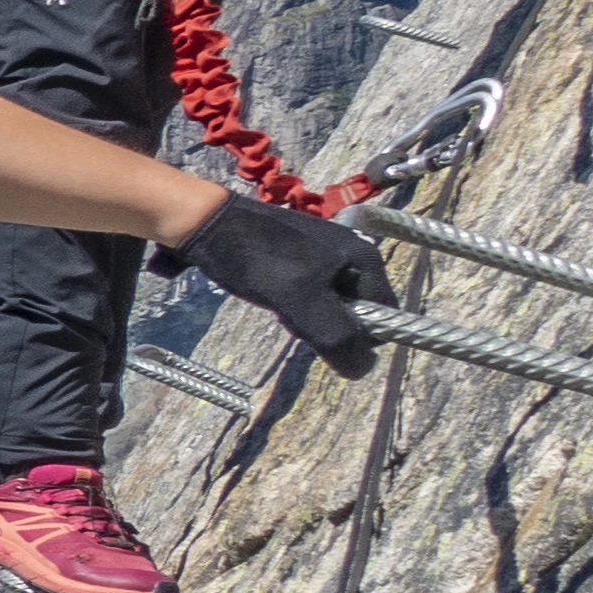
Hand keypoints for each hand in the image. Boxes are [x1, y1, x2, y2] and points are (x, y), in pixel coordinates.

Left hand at [176, 190, 394, 373]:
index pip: (387, 315)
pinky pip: (308, 294)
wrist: (205, 222)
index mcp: (365, 258)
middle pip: (357, 311)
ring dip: (306, 316)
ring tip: (278, 301)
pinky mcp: (298, 258)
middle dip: (328, 325)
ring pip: (330, 306)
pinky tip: (268, 294)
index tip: (322, 332)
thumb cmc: (257, 258)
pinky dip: (291, 303)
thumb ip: (336, 335)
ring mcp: (325, 254)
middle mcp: (352, 253)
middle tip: (293, 314)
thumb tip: (363, 370)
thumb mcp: (301, 300)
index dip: (361, 337)